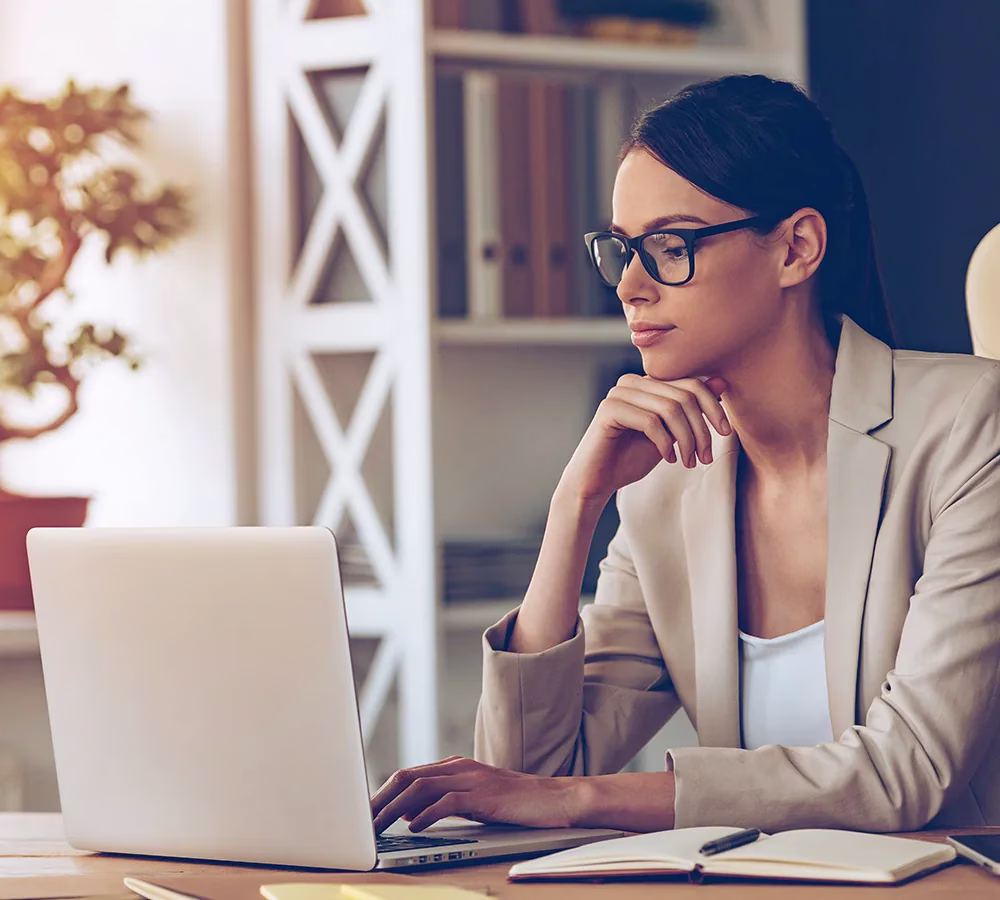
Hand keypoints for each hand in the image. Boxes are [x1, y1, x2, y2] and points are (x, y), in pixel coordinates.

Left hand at [370, 756, 578, 832]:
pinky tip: (414, 828)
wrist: (555, 799)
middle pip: (408, 777)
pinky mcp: (484, 795)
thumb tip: (406, 812)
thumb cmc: (514, 803)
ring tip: (378, 827)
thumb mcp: (472, 800)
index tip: (365, 813)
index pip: (408, 774)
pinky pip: (447, 802)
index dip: (383, 792)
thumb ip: (441, 801)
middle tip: (362, 822)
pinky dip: (426, 815)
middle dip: (380, 799)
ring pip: (421, 788)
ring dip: (395, 809)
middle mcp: (459, 767)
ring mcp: (471, 779)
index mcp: (454, 766)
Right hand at [560, 375, 729, 503]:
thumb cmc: (631, 457)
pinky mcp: (609, 410)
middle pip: (683, 396)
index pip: (691, 384)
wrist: (597, 481)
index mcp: (647, 382)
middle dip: (700, 430)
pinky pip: (650, 421)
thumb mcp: (670, 434)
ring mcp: (618, 393)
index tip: (725, 433)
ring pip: (670, 408)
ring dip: (686, 439)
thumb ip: (691, 408)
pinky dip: (665, 443)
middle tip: (705, 457)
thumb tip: (721, 382)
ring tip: (688, 462)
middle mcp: (632, 382)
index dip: (713, 407)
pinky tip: (667, 458)